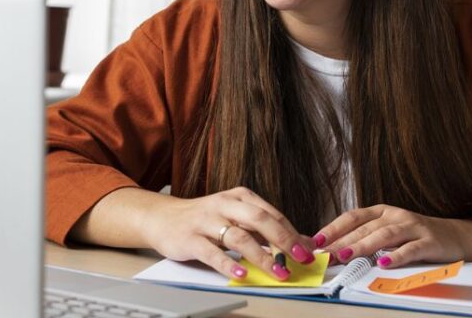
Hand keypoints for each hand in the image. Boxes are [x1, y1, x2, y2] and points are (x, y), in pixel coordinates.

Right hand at [140, 186, 316, 280]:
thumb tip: (298, 242)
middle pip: (259, 220)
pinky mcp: (190, 238)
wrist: (163, 218)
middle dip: (284, 240)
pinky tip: (242, 274)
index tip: (308, 250)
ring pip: (239, 237)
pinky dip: (229, 264)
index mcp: (239, 197)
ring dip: (262, 256)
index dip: (293, 232)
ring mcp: (206, 221)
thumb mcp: (234, 216)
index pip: (272, 214)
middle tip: (301, 258)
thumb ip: (262, 228)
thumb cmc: (204, 219)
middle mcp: (224, 205)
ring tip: (277, 272)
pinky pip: (212, 253)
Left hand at [313, 204, 471, 267]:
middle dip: (343, 241)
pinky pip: (411, 249)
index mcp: (381, 212)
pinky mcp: (429, 241)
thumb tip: (335, 251)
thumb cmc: (415, 236)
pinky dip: (396, 256)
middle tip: (326, 254)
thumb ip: (366, 238)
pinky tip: (384, 263)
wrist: (456, 236)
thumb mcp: (389, 232)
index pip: (352, 217)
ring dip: (363, 245)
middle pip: (365, 228)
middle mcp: (395, 215)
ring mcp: (413, 227)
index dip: (334, 228)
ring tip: (347, 255)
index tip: (317, 241)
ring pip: (384, 235)